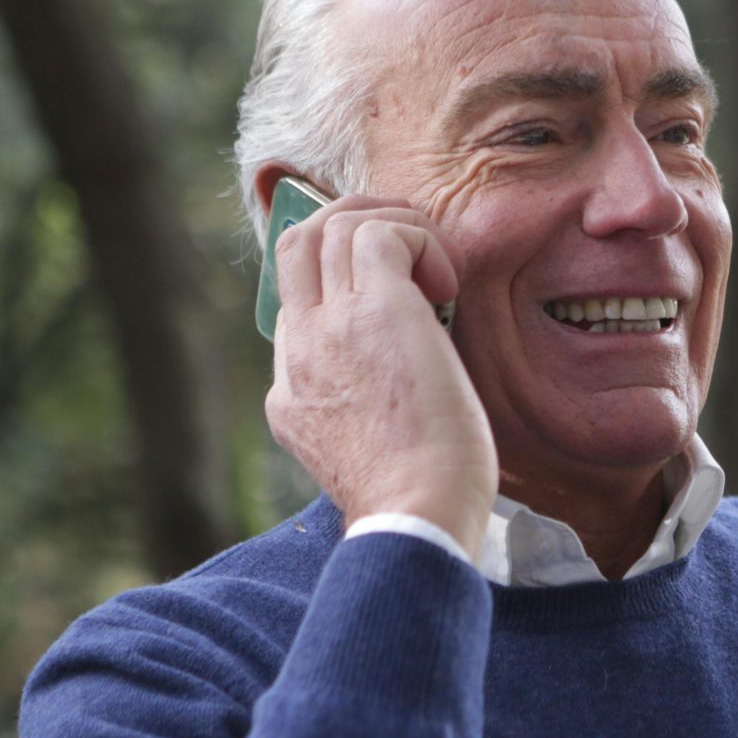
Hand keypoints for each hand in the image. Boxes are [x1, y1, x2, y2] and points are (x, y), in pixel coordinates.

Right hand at [264, 196, 496, 557]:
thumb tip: (406, 375)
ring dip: (392, 225)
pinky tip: (447, 283)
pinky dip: (419, 238)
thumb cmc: (418, 499)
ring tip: (435, 266)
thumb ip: (366, 410)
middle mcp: (300, 351)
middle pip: (297, 246)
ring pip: (333, 226)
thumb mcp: (365, 454)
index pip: (297, 305)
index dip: (344, 283)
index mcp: (290, 392)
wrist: (419, 515)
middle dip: (350, 222)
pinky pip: (381, 233)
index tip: (399, 290)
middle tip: (405, 241)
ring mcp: (330, 327)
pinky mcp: (377, 310)